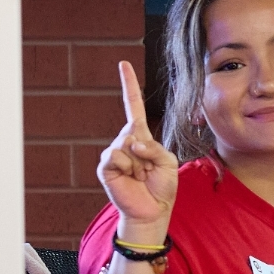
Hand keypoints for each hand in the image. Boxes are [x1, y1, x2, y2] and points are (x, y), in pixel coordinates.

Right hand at [98, 61, 178, 232]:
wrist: (153, 210)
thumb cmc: (162, 186)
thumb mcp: (168, 161)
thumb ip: (153, 147)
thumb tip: (131, 143)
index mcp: (141, 137)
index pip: (133, 107)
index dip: (129, 86)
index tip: (124, 64)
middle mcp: (126, 142)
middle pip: (134, 129)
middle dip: (148, 151)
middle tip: (149, 170)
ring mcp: (114, 153)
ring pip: (126, 144)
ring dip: (139, 163)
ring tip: (140, 176)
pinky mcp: (105, 167)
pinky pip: (115, 156)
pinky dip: (127, 166)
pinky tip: (130, 177)